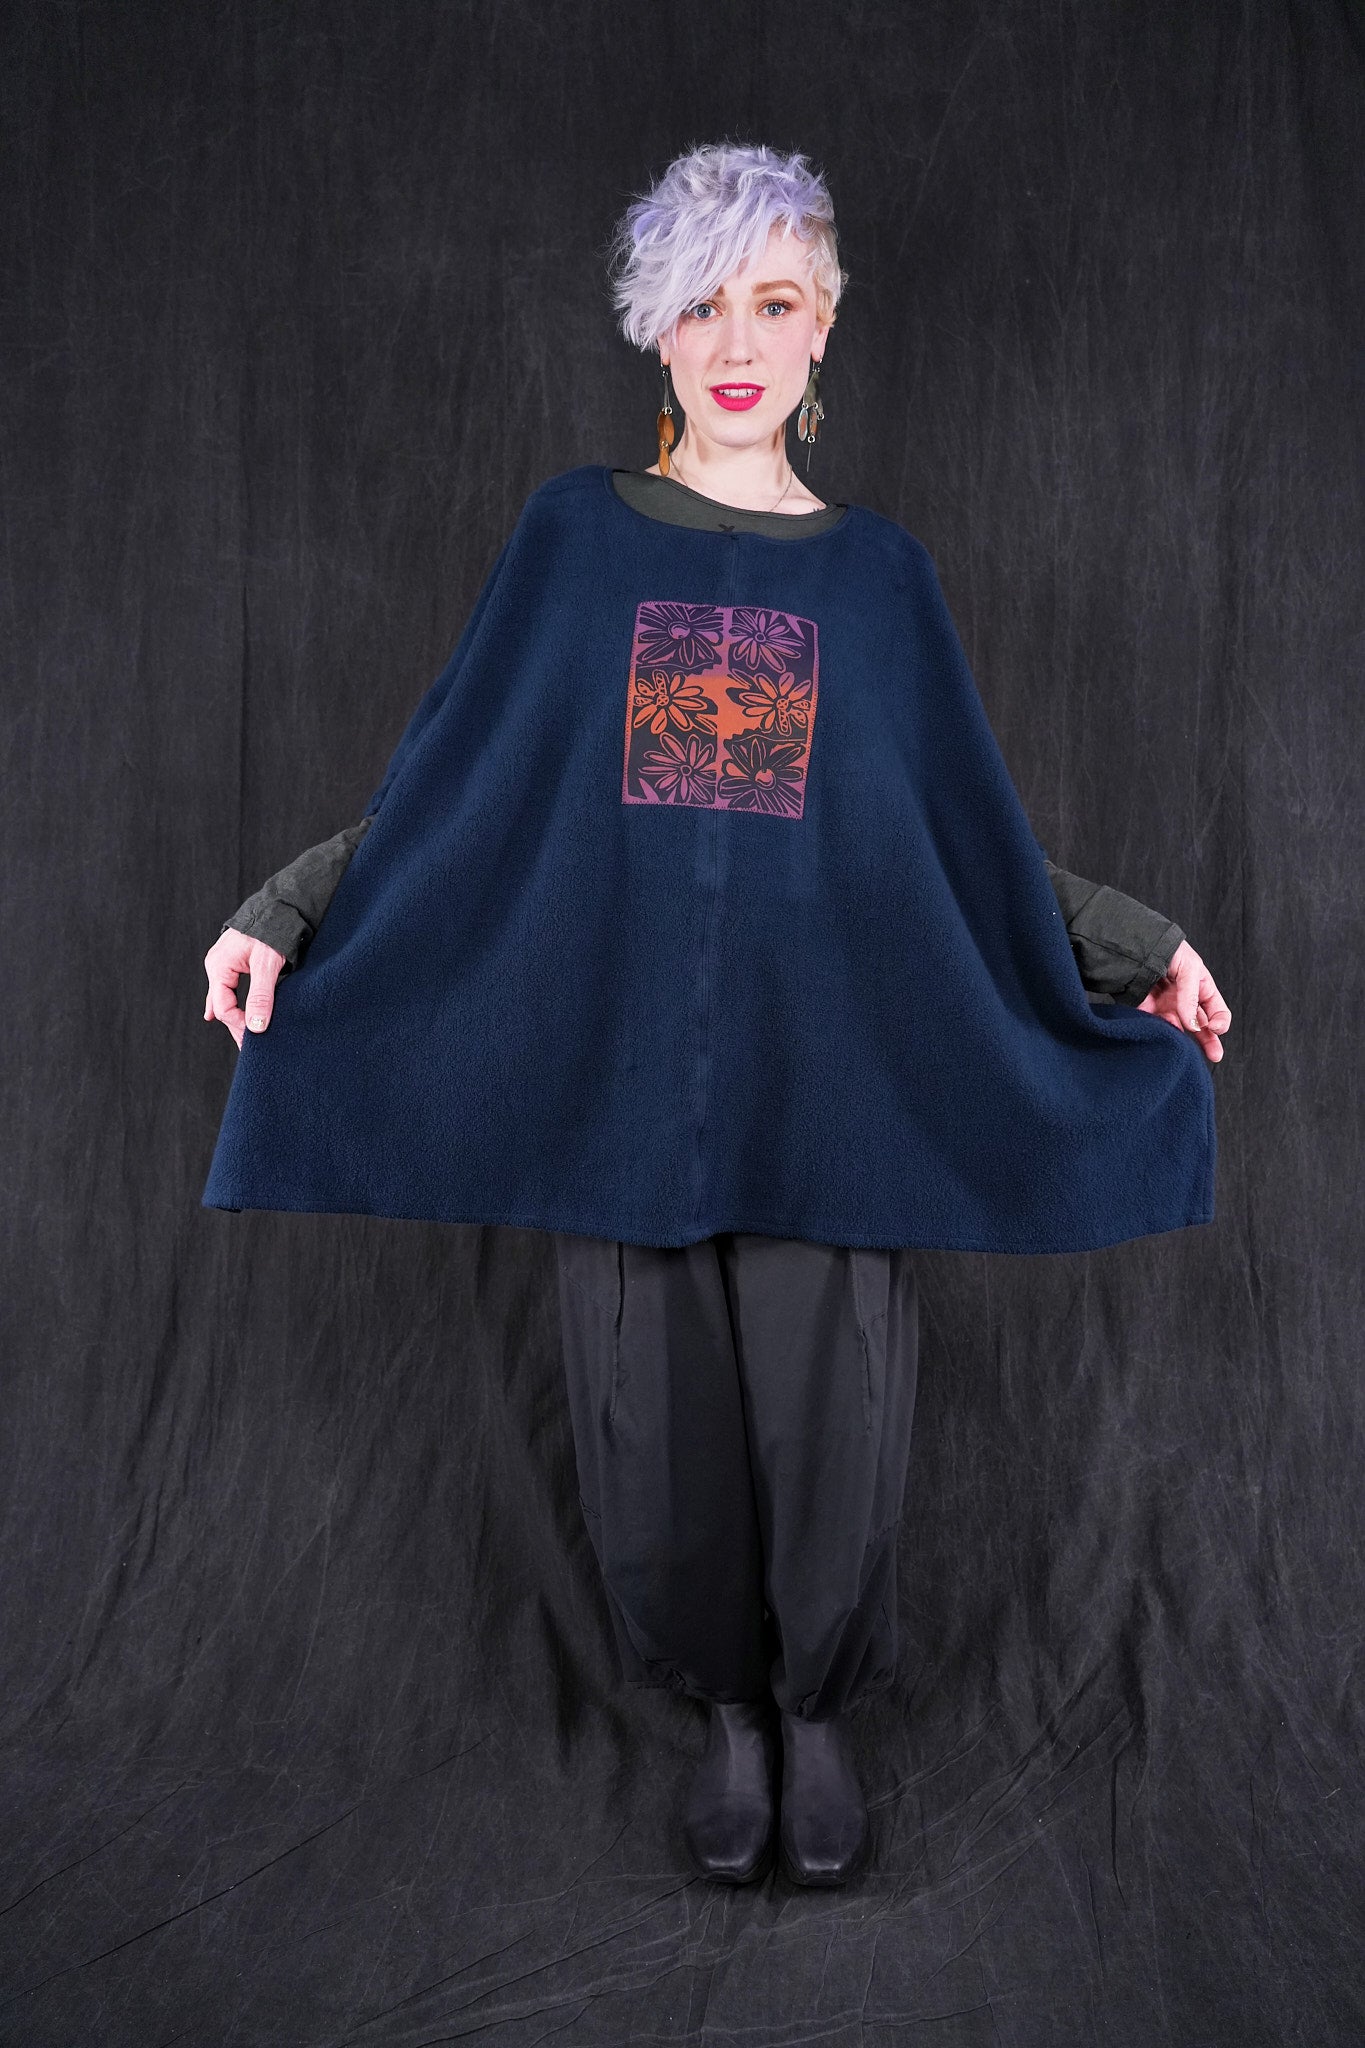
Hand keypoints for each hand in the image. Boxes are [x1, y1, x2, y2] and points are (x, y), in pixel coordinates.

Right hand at [203, 928, 286, 1049]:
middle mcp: (216, 965)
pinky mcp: (233, 961)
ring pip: (225, 998)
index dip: (239, 1025)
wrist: (278, 905)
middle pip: (222, 1005)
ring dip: (235, 1016)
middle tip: (249, 1048)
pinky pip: (227, 988)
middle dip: (236, 1026)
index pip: (224, 1008)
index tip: (257, 1037)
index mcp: (219, 966)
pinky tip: (219, 1014)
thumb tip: (256, 1028)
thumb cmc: (272, 931)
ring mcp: (223, 963)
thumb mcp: (268, 965)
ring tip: (241, 1037)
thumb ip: (261, 997)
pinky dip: (230, 1003)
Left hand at [1137, 939, 1230, 1062]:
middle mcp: (1187, 1002)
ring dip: (1182, 1039)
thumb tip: (1193, 1024)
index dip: (1220, 1022)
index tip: (1215, 1027)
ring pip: (1179, 1030)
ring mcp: (1168, 1008)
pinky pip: (1156, 1026)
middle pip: (1202, 1027)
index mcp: (1202, 990)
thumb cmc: (1170, 950)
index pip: (1218, 1012)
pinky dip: (1159, 1032)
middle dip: (1210, 1042)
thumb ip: (1191, 996)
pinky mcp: (1149, 1011)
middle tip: (1214, 1055)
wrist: (1139, 946)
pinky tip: (1161, 1032)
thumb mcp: (1189, 967)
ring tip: (1181, 1042)